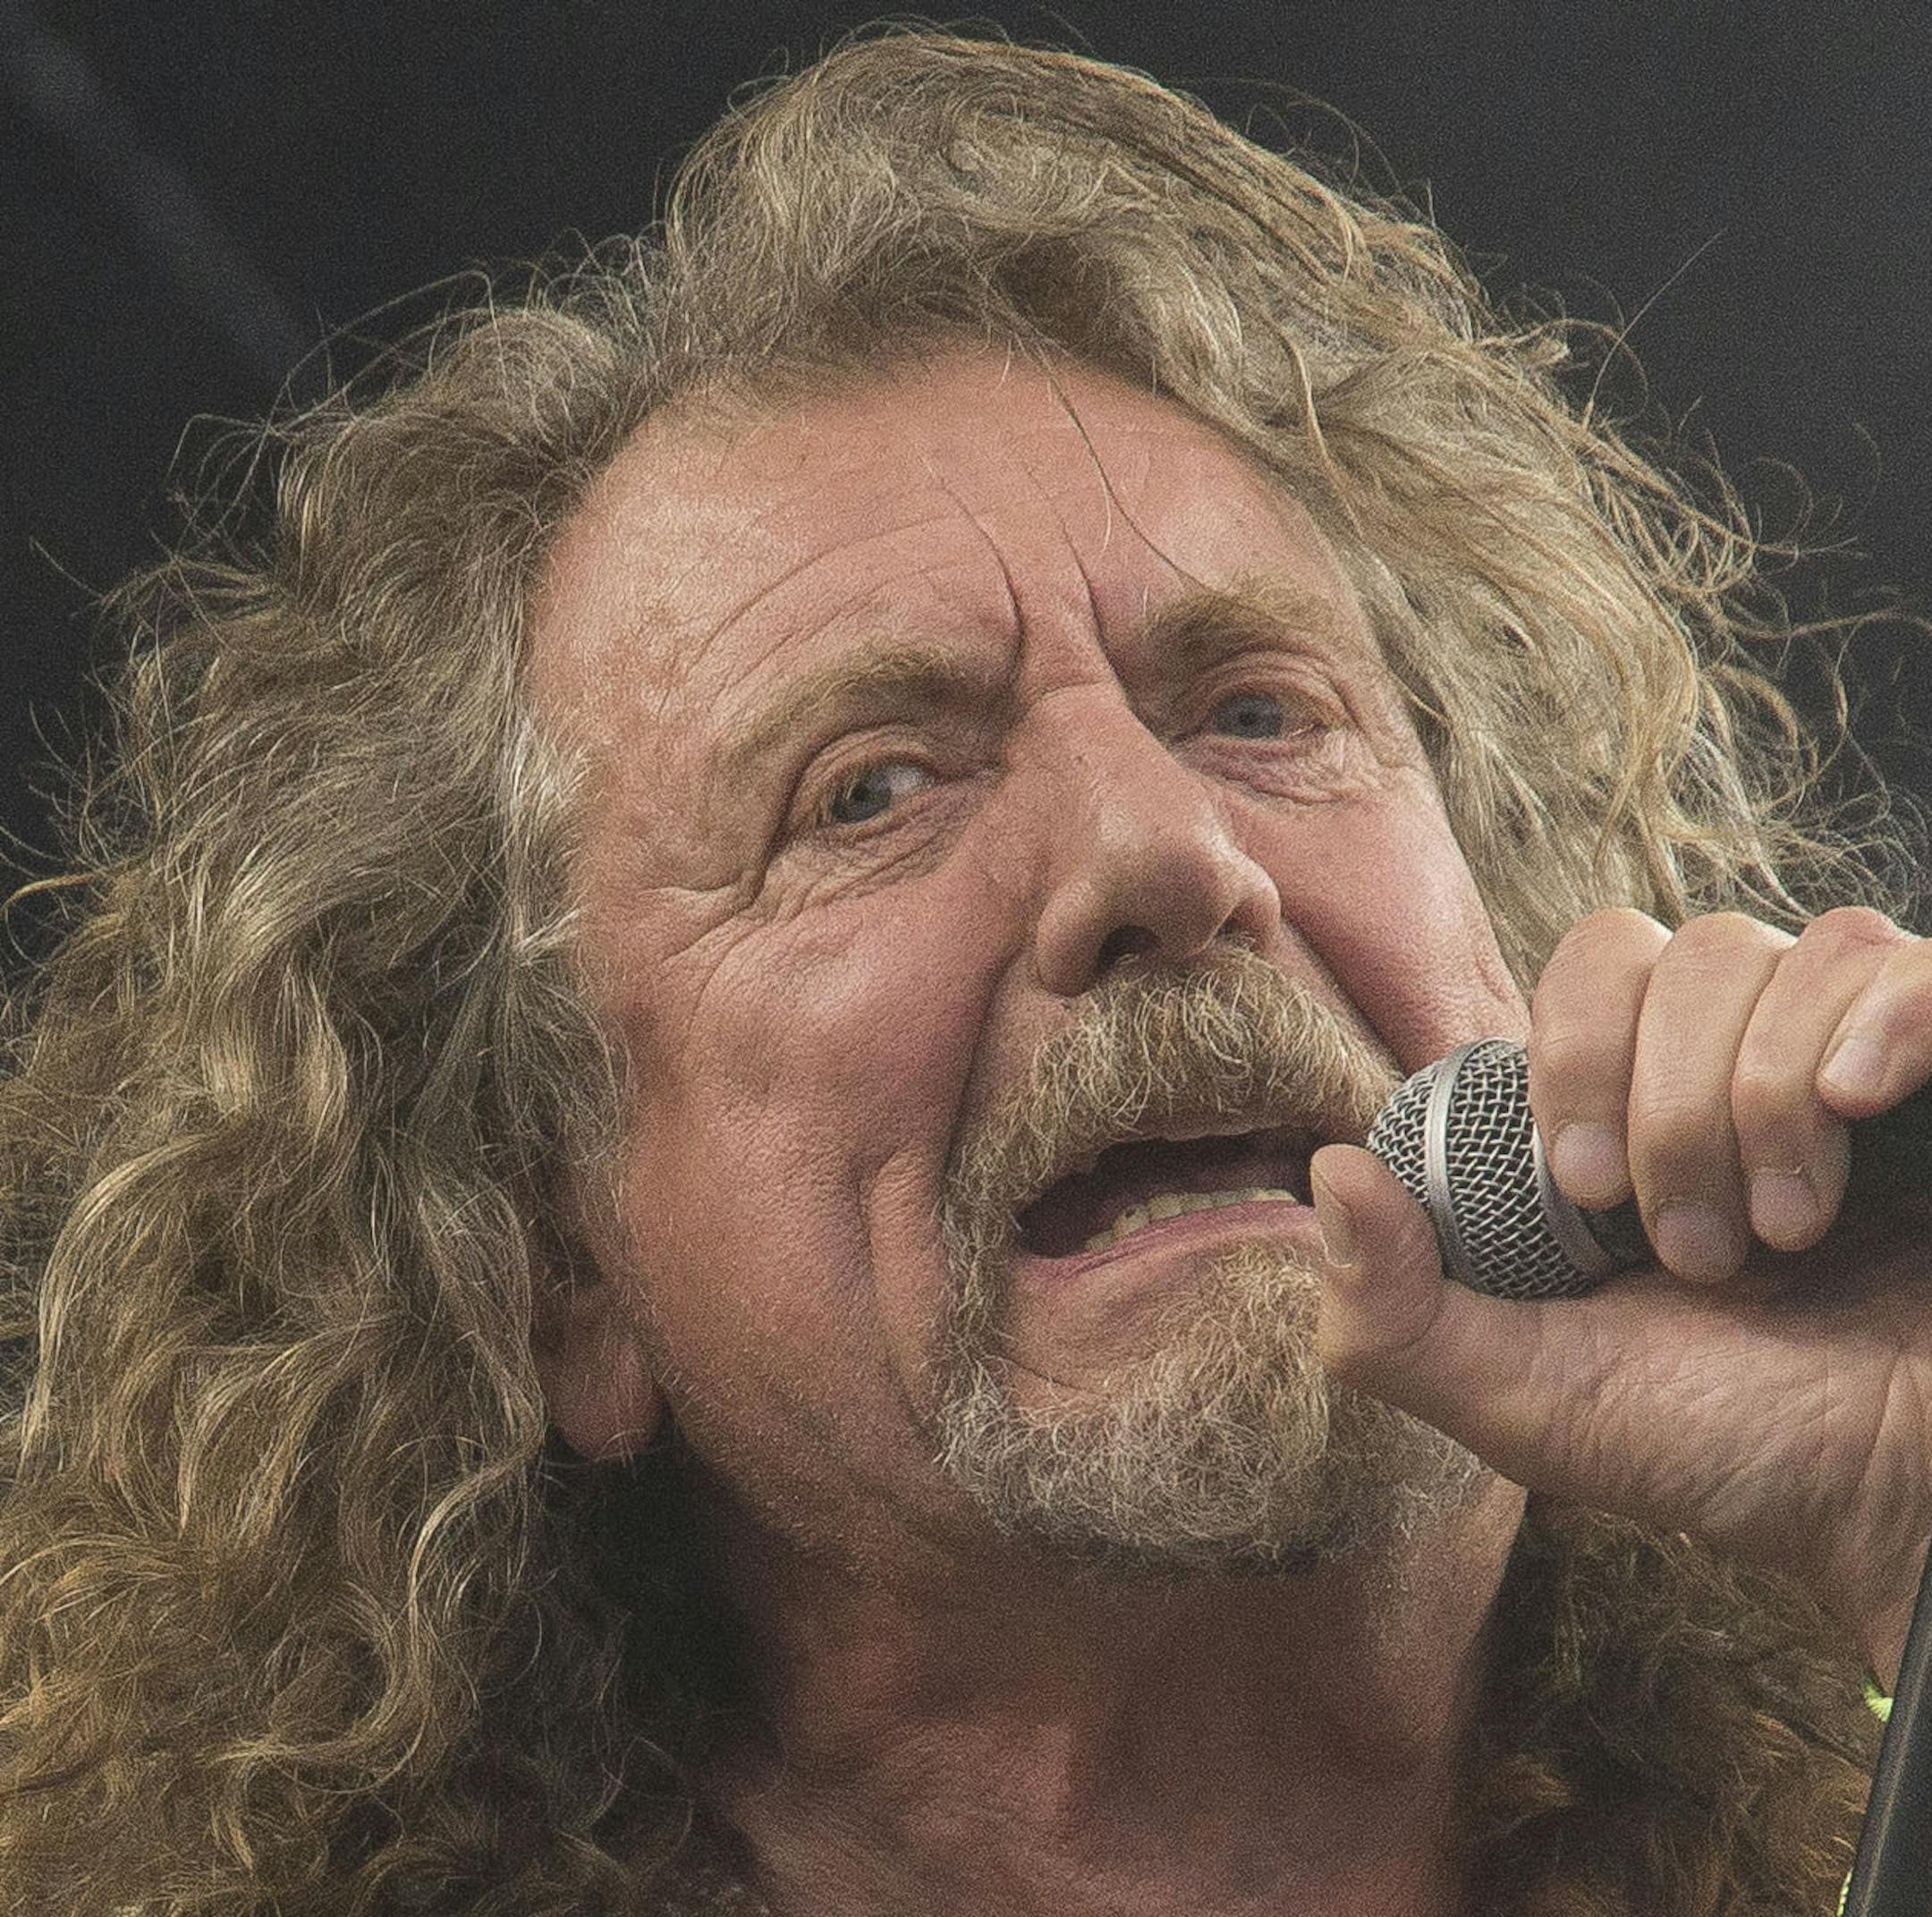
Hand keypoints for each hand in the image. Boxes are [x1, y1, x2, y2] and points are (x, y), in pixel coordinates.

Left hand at [1311, 906, 1931, 1682]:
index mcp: (1644, 1102)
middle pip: (1683, 951)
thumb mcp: (1525, 1399)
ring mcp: (1865, 1058)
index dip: (1575, 1055)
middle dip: (1666, 1098)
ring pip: (1792, 954)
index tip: (1584, 1192)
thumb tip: (1324, 1169)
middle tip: (1691, 1248)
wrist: (1899, 1508)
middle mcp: (1752, 1055)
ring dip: (1763, 1102)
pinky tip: (1862, 1103)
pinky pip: (1912, 964)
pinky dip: (1878, 1017)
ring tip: (1781, 1238)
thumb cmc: (1724, 1449)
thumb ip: (1397, 1314)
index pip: (1592, 966)